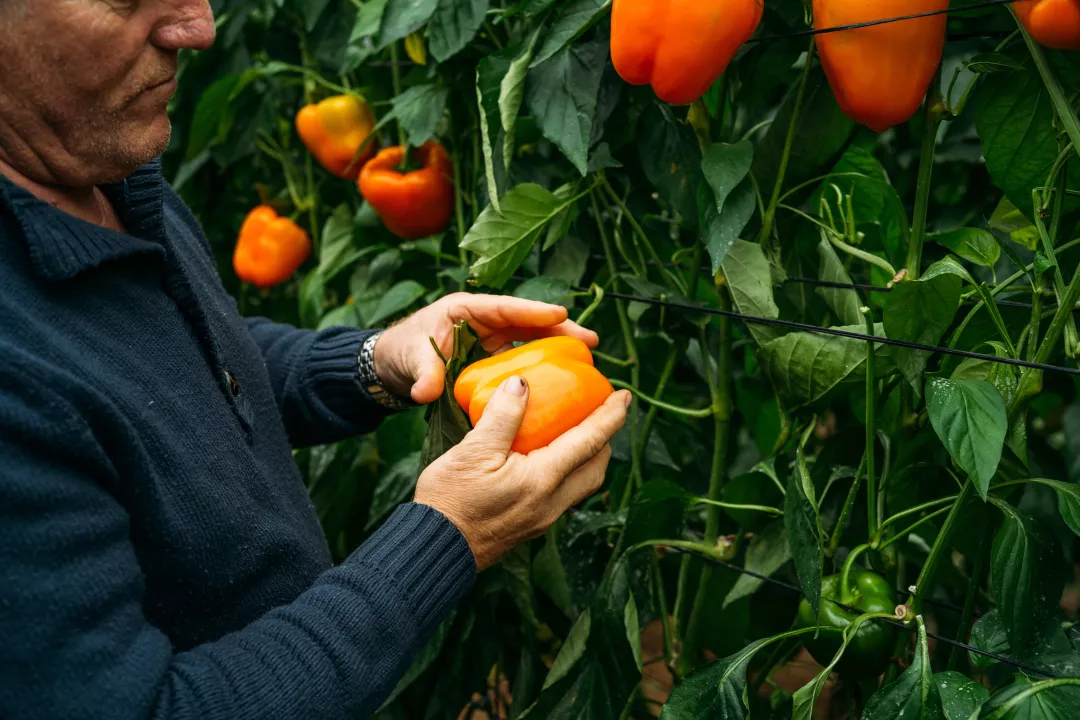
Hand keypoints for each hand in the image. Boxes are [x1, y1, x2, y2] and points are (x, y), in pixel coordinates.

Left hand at [372, 293, 597, 404]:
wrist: (394, 367)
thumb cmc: (403, 352)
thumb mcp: (411, 360)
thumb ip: (422, 374)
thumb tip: (425, 392)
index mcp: (466, 309)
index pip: (504, 307)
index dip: (533, 310)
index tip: (560, 314)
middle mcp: (485, 320)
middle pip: (528, 320)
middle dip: (559, 327)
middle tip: (589, 339)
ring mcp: (492, 338)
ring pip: (531, 337)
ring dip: (559, 344)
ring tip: (589, 354)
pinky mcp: (495, 356)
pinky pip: (524, 357)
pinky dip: (544, 363)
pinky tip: (565, 378)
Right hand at [414, 376, 630, 569]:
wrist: (435, 549)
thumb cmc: (450, 500)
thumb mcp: (473, 451)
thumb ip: (502, 415)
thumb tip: (523, 382)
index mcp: (543, 480)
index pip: (590, 441)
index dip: (610, 417)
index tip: (625, 396)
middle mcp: (552, 502)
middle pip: (596, 468)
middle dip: (606, 439)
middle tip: (603, 412)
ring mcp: (543, 518)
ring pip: (582, 485)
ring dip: (589, 457)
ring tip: (580, 433)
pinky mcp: (531, 526)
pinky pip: (563, 495)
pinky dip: (568, 472)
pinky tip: (549, 459)